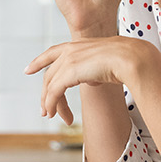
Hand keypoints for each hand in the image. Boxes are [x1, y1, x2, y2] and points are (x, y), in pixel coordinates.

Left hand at [25, 36, 157, 124]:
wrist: (132, 58)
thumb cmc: (126, 61)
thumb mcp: (105, 63)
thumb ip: (95, 70)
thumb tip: (93, 81)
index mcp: (78, 45)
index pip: (52, 53)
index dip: (38, 62)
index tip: (28, 70)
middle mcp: (70, 50)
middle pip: (49, 75)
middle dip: (45, 94)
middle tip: (46, 110)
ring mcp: (69, 60)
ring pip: (50, 85)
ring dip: (50, 103)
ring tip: (52, 116)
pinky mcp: (69, 72)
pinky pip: (54, 92)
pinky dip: (53, 104)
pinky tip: (56, 114)